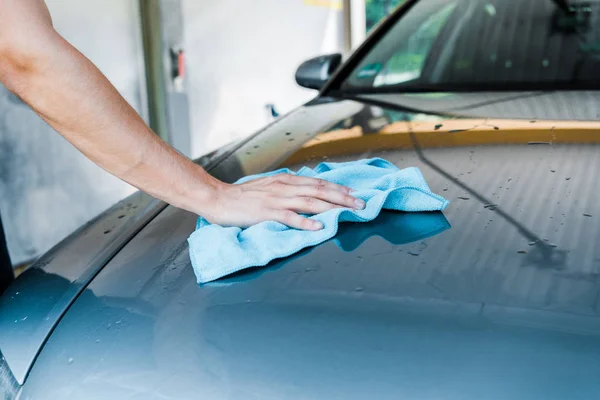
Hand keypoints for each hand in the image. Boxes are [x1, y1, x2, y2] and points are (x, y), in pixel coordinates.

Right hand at [202, 173, 364, 229]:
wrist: (218, 198)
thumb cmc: (242, 196)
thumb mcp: (269, 186)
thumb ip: (287, 188)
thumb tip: (304, 191)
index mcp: (285, 181)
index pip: (317, 183)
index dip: (337, 188)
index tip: (353, 193)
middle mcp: (284, 188)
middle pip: (319, 190)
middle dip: (343, 197)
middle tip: (361, 203)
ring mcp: (276, 200)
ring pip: (310, 202)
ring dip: (332, 207)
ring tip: (348, 212)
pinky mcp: (267, 213)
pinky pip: (290, 217)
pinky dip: (306, 222)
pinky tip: (319, 226)